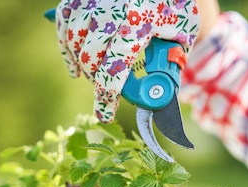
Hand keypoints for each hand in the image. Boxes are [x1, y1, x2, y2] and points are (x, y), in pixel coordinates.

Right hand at [53, 0, 199, 121]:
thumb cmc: (177, 7)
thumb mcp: (182, 36)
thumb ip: (170, 66)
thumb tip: (158, 99)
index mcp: (139, 23)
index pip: (113, 71)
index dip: (106, 98)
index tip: (104, 115)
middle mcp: (112, 9)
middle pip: (90, 58)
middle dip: (96, 80)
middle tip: (106, 91)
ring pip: (74, 40)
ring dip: (81, 64)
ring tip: (91, 76)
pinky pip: (64, 20)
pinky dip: (66, 44)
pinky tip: (74, 61)